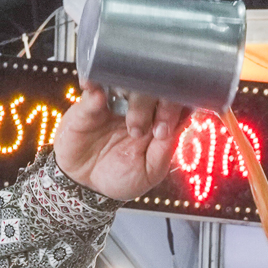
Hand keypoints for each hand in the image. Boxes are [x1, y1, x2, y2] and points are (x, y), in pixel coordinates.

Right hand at [53, 83, 187, 200]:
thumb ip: (165, 149)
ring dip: (126, 92)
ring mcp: (114, 101)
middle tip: (139, 131)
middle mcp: (138, 106)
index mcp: (156, 120)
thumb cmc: (121, 178)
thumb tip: (182, 121)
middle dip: (150, 103)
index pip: (171, 101)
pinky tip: (97, 93)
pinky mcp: (89, 103)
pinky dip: (94, 84)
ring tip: (124, 116)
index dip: (172, 107)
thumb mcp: (150, 172)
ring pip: (124, 81)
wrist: (85, 186)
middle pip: (150, 85)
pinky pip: (93, 87)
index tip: (163, 127)